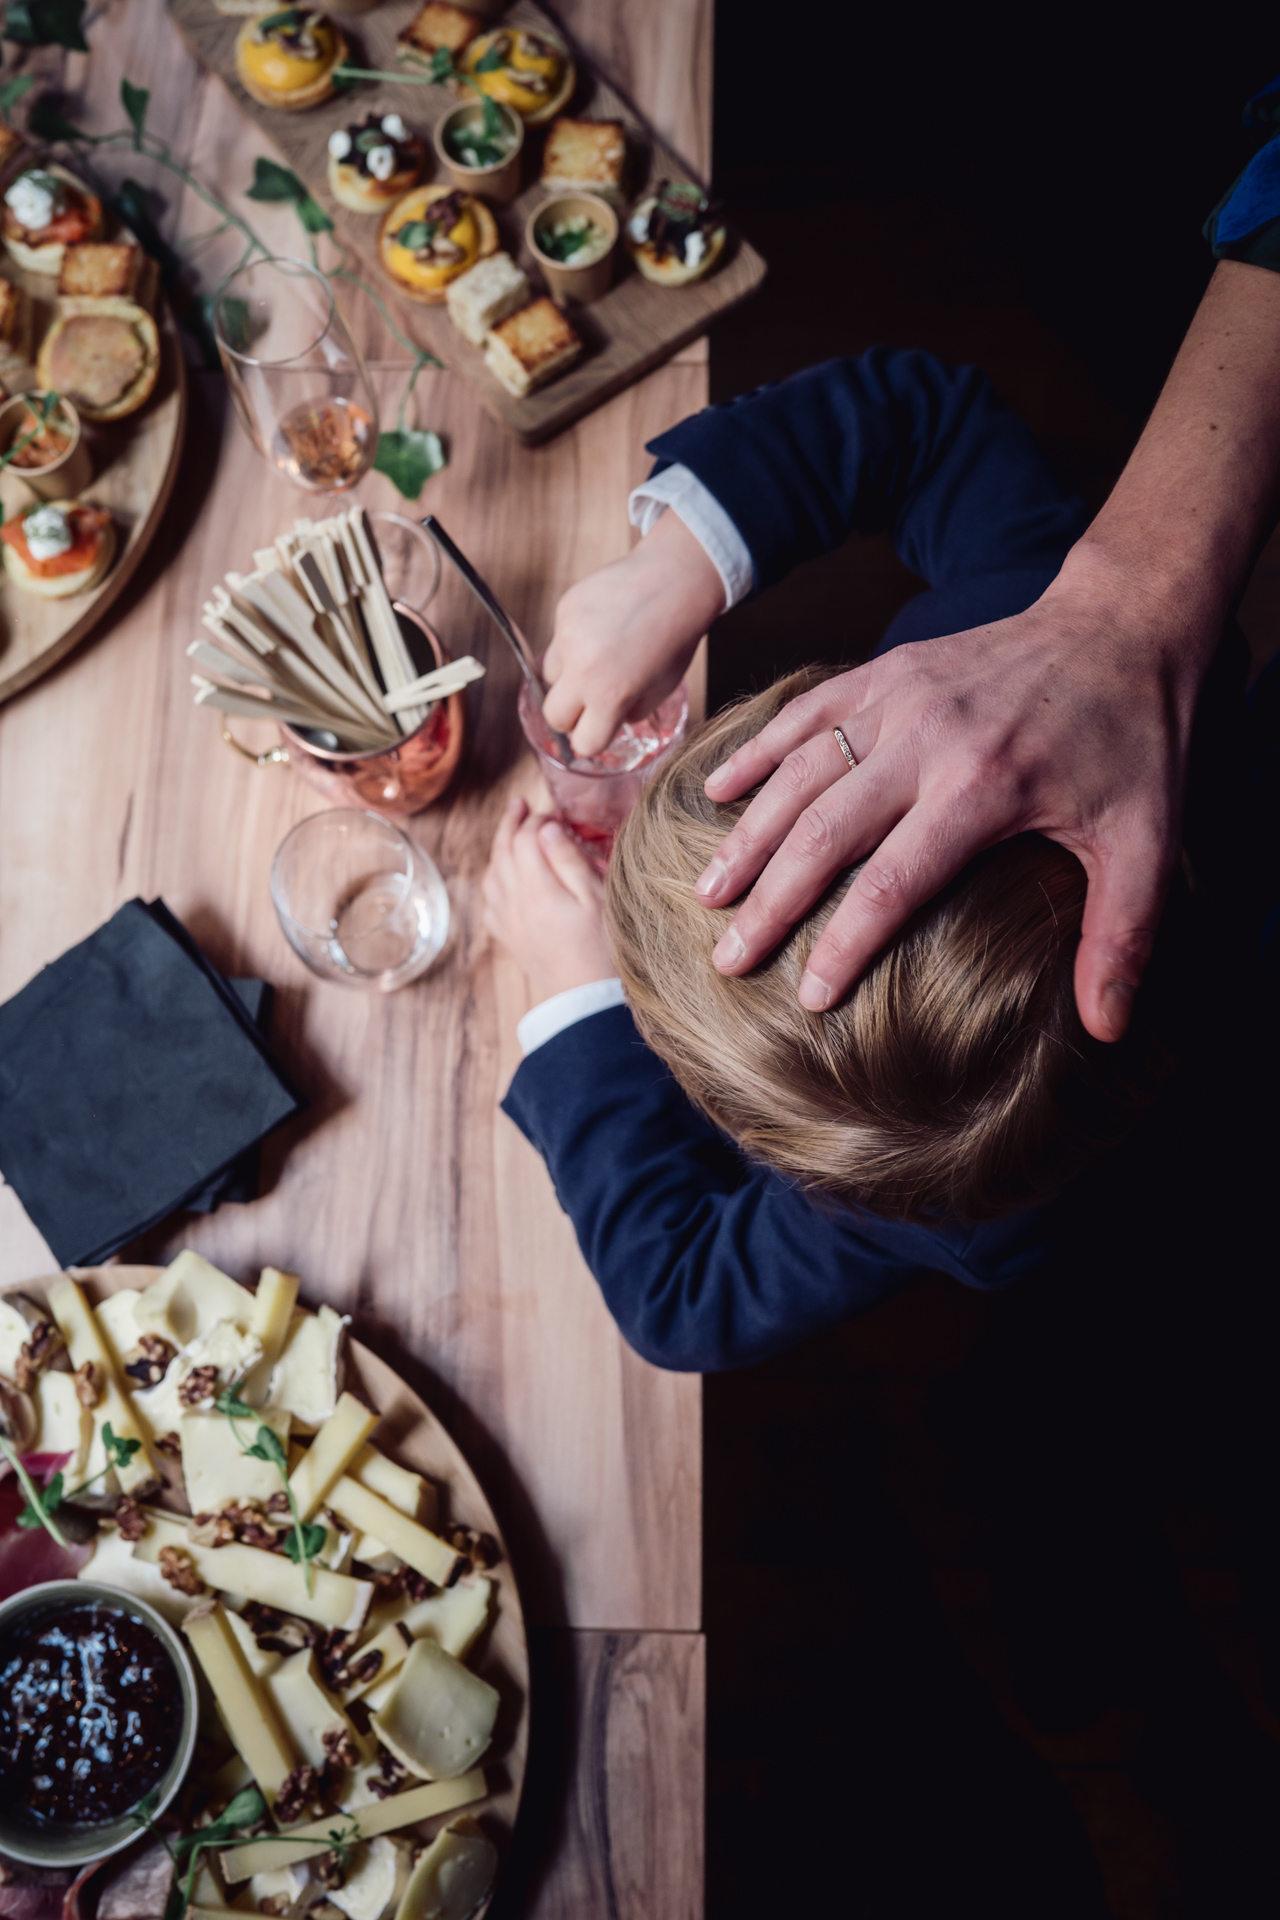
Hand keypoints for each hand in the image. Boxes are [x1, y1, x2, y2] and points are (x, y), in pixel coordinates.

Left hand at [482, 797, 614, 1004]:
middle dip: (510, 824)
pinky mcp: (509, 937)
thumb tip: (546, 828)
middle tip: (520, 804)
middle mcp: (513, 902)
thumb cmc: (600, 950)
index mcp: (536, 888)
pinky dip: (494, 879)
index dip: (538, 819)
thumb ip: (568, 861)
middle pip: (502, 851)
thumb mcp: (594, 900)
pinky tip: (504, 877)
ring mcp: (507, 920)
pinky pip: (490, 900)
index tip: (555, 813)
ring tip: (512, 834)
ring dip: (499, 848)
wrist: (585, 998)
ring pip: (491, 873)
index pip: (525, 838)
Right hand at [542, 509, 724, 757]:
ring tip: (597, 659)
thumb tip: (607, 721)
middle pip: (554, 716)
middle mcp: (583, 669)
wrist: (674, 580)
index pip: (584, 742)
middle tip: (589, 702)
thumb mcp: (662, 688)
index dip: (593, 739)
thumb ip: (630, 712)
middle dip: (571, 716)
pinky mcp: (564, 611)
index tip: (598, 730)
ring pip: (549, 676)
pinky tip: (600, 629)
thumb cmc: (675, 637)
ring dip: (568, 677)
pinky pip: (557, 641)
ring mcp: (568, 638)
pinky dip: (573, 643)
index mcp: (611, 695)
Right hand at [696, 558, 1215, 1041]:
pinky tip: (715, 794)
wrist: (1122, 625)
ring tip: (708, 896)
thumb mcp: (1147, 841)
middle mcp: (926, 740)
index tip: (808, 999)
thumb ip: (1122, 935)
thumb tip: (1106, 1031)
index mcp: (984, 787)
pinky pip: (803, 714)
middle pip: (824, 833)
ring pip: (799, 774)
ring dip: (747, 838)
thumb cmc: (1134, 739)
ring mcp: (897, 698)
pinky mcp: (884, 671)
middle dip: (769, 903)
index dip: (843, 944)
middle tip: (727, 960)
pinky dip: (755, 753)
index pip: (893, 883)